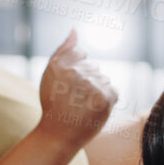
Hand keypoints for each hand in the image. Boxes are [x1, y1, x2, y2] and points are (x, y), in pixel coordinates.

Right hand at [36, 30, 115, 146]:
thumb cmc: (53, 103)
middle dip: (85, 80)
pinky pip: (112, 90)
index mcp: (61, 64)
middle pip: (92, 67)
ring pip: (103, 78)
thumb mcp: (51, 74)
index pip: (80, 53)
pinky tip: (92, 108)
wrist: (59, 135)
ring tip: (82, 104)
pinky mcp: (107, 98)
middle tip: (72, 98)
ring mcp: (93, 85)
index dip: (75, 69)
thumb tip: (75, 29)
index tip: (68, 84)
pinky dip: (105, 99)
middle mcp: (78, 73)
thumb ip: (64, 50)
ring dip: (96, 89)